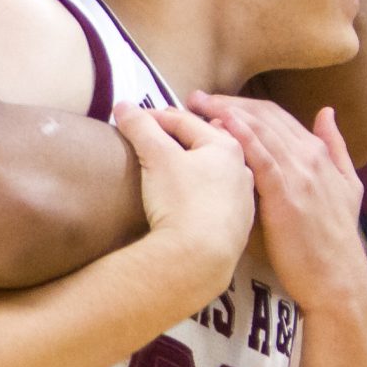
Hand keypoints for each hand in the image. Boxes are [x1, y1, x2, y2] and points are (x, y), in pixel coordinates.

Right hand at [114, 104, 253, 280]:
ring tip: (180, 162)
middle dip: (182, 136)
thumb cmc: (182, 201)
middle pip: (206, 144)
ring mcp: (243, 202)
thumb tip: (123, 106)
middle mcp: (242, 170)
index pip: (185, 121)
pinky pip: (219, 202)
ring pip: (217, 174)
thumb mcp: (157, 157)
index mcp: (226, 146)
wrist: (199, 260)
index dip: (155, 116)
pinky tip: (195, 199)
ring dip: (198, 164)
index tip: (133, 118)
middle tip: (158, 132)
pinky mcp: (238, 230)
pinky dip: (205, 194)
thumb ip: (141, 127)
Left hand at [187, 92, 366, 319]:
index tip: (216, 101)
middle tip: (196, 96)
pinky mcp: (286, 195)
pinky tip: (220, 126)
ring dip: (227, 113)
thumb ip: (336, 148)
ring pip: (260, 131)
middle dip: (228, 102)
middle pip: (264, 117)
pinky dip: (242, 138)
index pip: (276, 116)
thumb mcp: (349, 186)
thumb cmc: (335, 239)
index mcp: (317, 153)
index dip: (244, 105)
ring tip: (197, 103)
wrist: (337, 277)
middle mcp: (308, 156)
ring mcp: (299, 174)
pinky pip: (261, 158)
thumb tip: (326, 112)